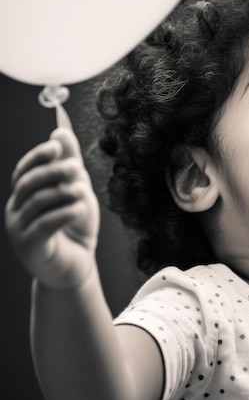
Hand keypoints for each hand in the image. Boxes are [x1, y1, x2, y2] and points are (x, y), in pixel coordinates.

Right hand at [5, 127, 99, 288]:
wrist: (76, 267)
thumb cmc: (74, 228)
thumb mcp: (76, 191)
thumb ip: (69, 164)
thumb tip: (61, 132)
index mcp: (24, 196)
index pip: (24, 170)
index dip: (37, 156)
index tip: (56, 146)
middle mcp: (16, 210)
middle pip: (28, 183)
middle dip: (52, 172)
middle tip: (76, 168)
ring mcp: (19, 230)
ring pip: (37, 203)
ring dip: (62, 193)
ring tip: (82, 191)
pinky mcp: (30, 247)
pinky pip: (44, 225)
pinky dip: (63, 213)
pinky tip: (80, 208)